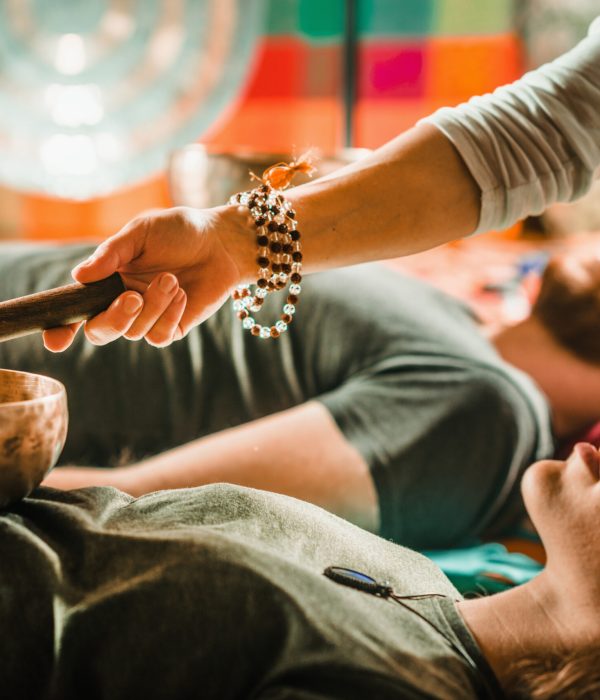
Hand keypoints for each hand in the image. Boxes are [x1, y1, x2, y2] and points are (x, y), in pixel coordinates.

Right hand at [43, 205, 251, 351]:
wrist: (220, 242)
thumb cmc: (178, 231)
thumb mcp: (141, 232)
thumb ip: (111, 254)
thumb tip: (80, 276)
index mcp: (106, 281)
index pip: (76, 310)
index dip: (61, 329)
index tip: (55, 339)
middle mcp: (123, 303)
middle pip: (101, 331)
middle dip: (114, 318)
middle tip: (133, 296)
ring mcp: (148, 318)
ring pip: (134, 332)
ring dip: (153, 306)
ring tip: (172, 279)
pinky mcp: (173, 327)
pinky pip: (160, 336)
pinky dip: (169, 315)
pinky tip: (181, 293)